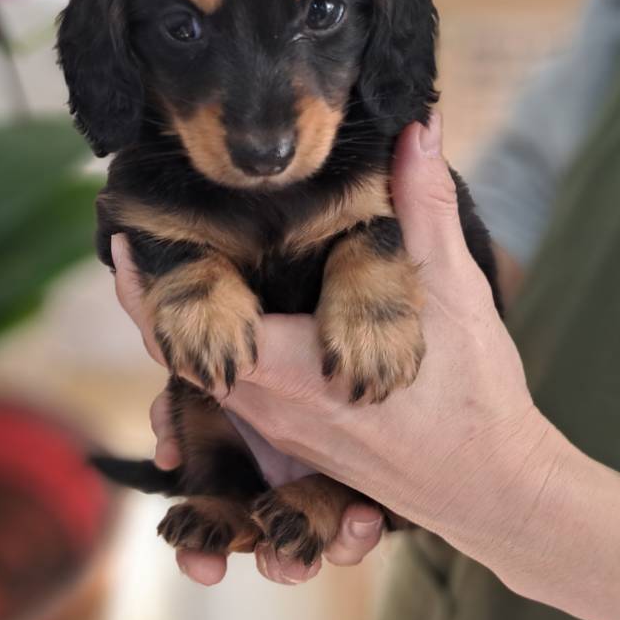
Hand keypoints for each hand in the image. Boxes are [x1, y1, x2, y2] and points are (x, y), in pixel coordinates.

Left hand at [113, 113, 565, 573]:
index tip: (122, 235)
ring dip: (188, 327)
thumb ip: (422, 208)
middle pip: (181, 353)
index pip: (186, 332)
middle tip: (137, 237)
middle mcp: (270, 412)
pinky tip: (232, 320)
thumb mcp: (453, 293)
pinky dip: (220, 356)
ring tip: (175, 268)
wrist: (497, 490)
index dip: (147, 286)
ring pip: (207, 376)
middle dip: (157, 298)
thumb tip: (414, 128)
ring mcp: (280, 434)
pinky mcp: (296, 444)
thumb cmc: (476, 400)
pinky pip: (235, 397)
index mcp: (290, 376)